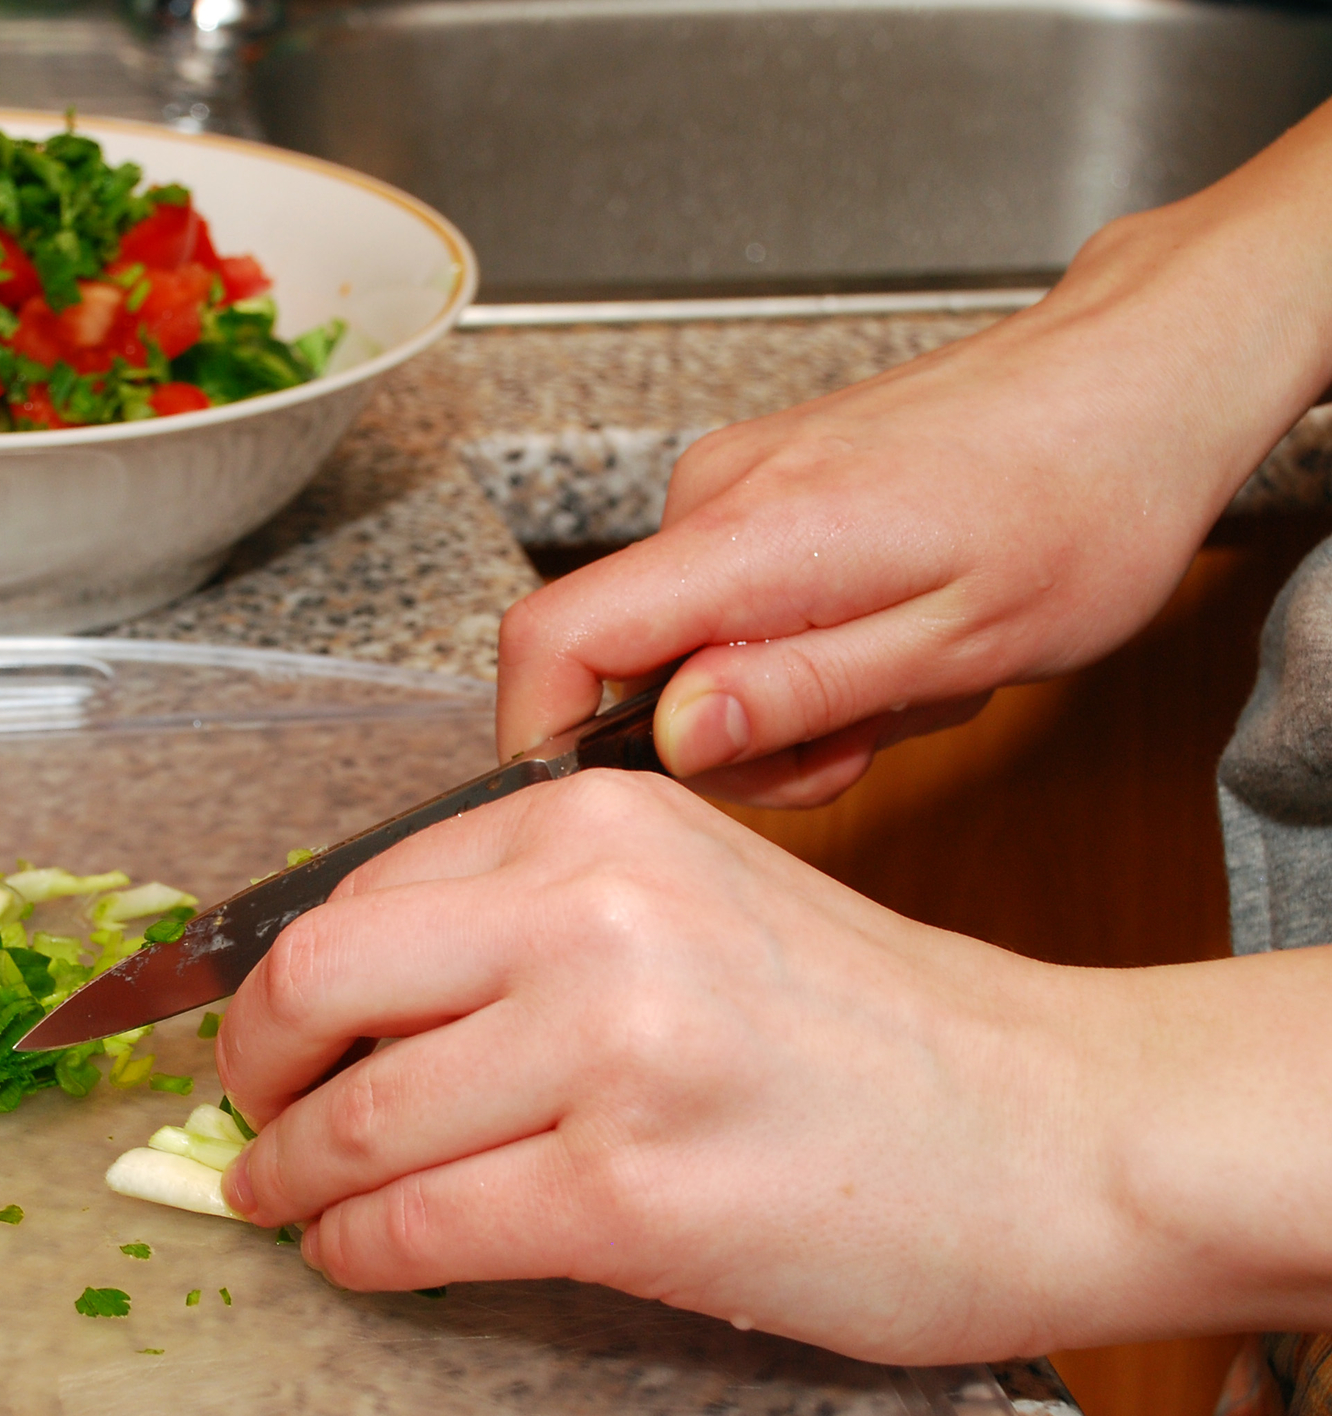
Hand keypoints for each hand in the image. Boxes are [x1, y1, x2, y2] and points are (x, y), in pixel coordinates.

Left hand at [215, 772, 1331, 1361]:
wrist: (1053, 1128)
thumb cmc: (873, 1025)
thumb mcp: (693, 898)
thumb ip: (531, 922)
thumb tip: (363, 999)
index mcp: (596, 823)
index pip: (356, 895)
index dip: (279, 982)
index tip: (260, 1032)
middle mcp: (590, 913)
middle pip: (318, 985)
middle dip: (250, 1067)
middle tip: (245, 1112)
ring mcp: (608, 1051)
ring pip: (354, 1122)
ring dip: (291, 1177)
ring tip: (284, 1199)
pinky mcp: (630, 1194)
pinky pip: (419, 1227)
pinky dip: (358, 1251)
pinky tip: (358, 1256)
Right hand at [496, 102, 1331, 805]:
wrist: (1139, 374)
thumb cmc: (1085, 501)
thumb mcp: (963, 644)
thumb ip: (805, 692)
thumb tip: (677, 737)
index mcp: (757, 534)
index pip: (558, 636)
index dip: (539, 735)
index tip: (595, 798)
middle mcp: (719, 492)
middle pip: (627, 663)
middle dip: (726, 740)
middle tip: (858, 745)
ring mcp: (736, 479)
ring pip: (684, 640)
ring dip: (777, 697)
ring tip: (901, 679)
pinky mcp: (760, 481)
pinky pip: (725, 598)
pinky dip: (792, 645)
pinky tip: (890, 635)